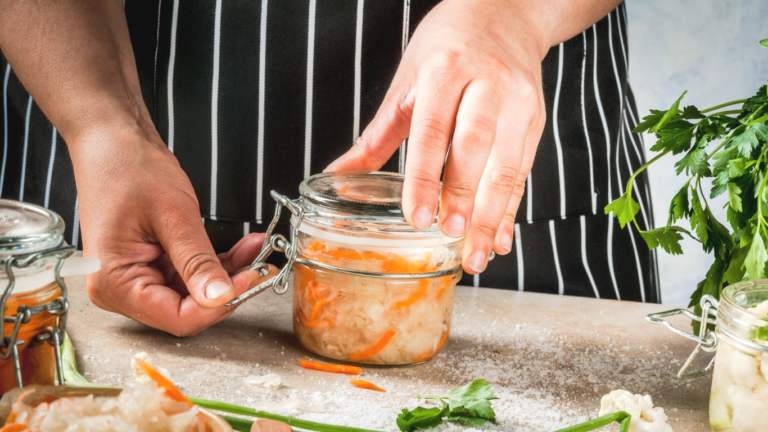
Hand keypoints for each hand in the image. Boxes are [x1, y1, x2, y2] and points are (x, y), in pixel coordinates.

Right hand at [73, 128, 276, 336]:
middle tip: (261, 267)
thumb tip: (221, 297)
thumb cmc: (129, 169)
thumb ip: (198, 262)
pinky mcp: (152, 265)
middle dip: (228, 288)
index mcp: (115, 284)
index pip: (178, 318)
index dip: (219, 305)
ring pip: (195, 293)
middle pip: (188, 310)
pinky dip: (217, 263)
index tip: (251, 281)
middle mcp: (121, 289)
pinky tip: (243, 248)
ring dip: (228, 274)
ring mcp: (137, 277)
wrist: (112, 141)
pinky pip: (191, 275)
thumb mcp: (173, 216)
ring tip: (256, 251)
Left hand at [325, 0, 548, 274]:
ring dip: (493, 215)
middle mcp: (487, 83)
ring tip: (478, 254)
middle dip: (464, 197)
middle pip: (475, 148)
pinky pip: (524, 170)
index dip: (425, 178)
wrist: (506, 13)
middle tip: (450, 237)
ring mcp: (518, 100)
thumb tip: (339, 176)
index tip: (417, 217)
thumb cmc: (448, 46)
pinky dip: (512, 208)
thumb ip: (378, 134)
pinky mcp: (536, 118)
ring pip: (507, 165)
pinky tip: (502, 237)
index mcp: (445, 71)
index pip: (432, 131)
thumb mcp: (407, 80)